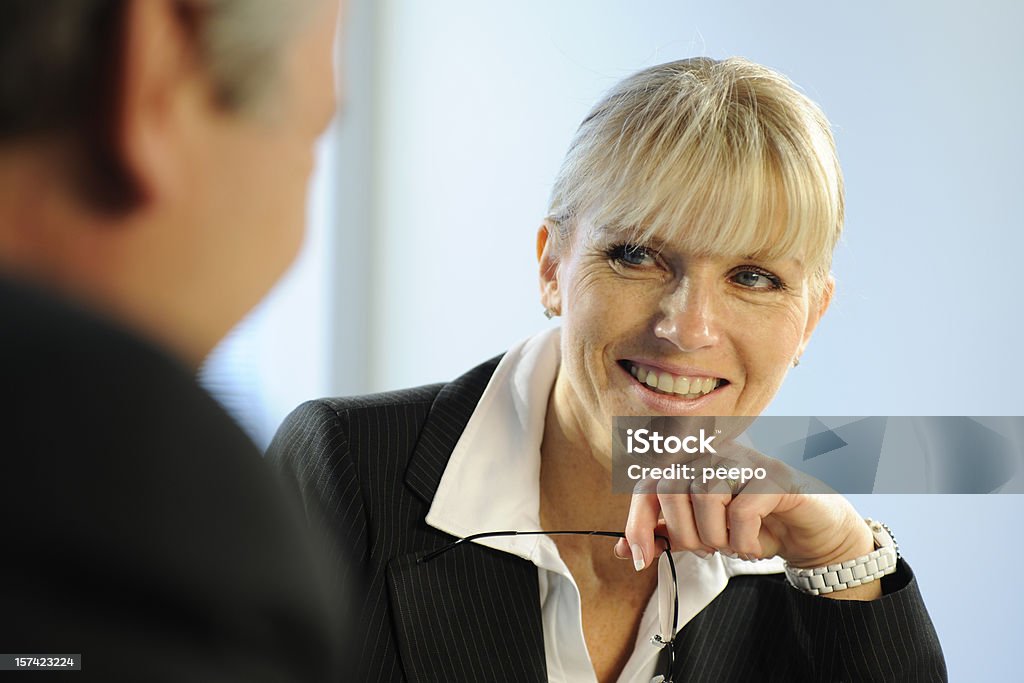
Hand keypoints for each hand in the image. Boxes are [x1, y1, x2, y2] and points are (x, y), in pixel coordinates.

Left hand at [613, 445, 878, 598]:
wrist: (809, 533)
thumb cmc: (753, 528)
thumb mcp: (702, 534)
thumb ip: (664, 536)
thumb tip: (622, 550)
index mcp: (692, 463)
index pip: (648, 485)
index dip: (637, 523)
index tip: (640, 560)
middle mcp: (714, 453)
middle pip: (672, 489)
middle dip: (684, 535)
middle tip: (709, 548)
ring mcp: (745, 460)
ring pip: (705, 497)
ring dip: (717, 538)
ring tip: (733, 546)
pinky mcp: (773, 477)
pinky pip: (741, 511)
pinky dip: (743, 541)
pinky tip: (754, 547)